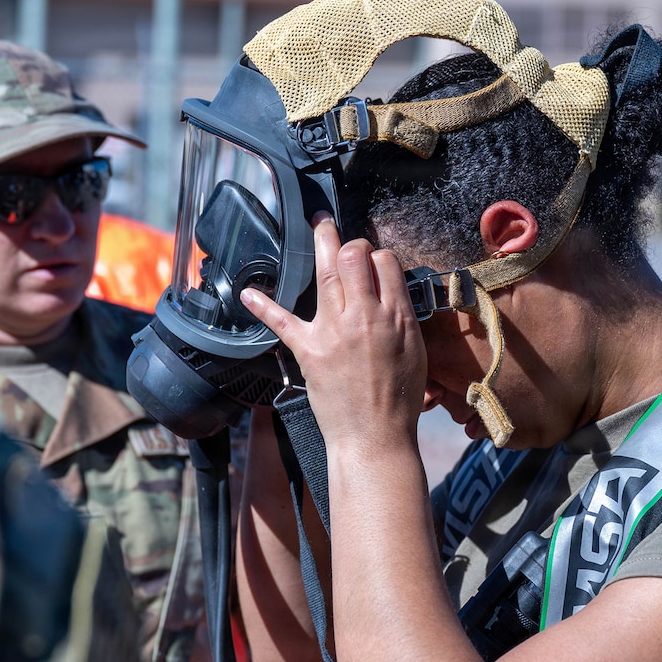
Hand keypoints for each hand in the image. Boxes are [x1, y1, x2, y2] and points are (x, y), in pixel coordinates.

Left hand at [239, 217, 426, 455]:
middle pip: (354, 258)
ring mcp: (334, 332)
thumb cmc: (400, 400)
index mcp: (396, 318)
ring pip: (326, 275)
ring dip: (321, 244)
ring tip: (317, 224)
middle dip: (348, 241)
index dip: (377, 255)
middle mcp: (365, 318)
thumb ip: (401, 318)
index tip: (371, 260)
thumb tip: (390, 294)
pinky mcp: (309, 351)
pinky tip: (248, 294)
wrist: (376, 437)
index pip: (386, 263)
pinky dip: (263, 306)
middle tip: (341, 237)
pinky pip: (282, 322)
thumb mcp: (414, 351)